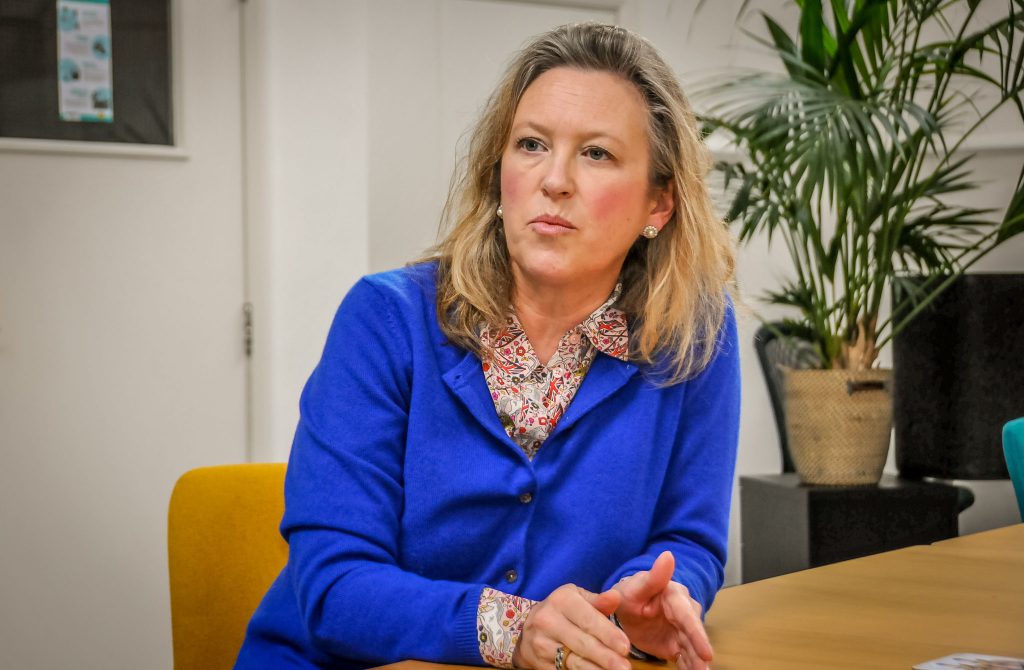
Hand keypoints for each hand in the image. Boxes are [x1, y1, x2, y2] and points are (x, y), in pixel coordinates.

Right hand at [512, 584, 631, 669]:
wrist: (527, 628)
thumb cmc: (561, 610)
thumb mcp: (577, 598)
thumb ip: (598, 601)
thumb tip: (616, 597)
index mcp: (561, 601)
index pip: (588, 620)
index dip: (608, 635)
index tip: (625, 647)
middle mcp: (547, 621)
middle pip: (582, 644)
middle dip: (606, 657)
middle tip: (625, 667)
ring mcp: (541, 644)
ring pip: (573, 662)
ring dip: (596, 669)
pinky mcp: (539, 663)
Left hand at [612, 551, 712, 669]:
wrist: (627, 607)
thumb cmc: (631, 594)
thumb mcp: (636, 587)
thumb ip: (653, 576)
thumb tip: (668, 556)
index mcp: (674, 597)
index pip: (687, 617)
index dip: (697, 635)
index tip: (708, 653)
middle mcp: (684, 613)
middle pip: (694, 636)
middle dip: (700, 654)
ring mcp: (682, 631)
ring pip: (693, 649)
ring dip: (697, 664)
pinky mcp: (678, 644)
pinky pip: (686, 658)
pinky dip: (690, 668)